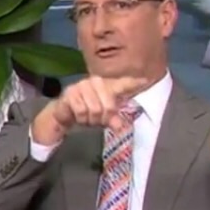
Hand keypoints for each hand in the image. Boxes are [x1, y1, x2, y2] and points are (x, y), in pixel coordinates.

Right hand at [33, 76, 151, 144]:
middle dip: (103, 118)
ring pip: (95, 110)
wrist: (64, 112)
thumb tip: (121, 128)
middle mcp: (96, 81)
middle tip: (97, 121)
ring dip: (90, 120)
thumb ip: (114, 119)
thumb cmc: (87, 110)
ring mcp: (82, 86)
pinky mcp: (70, 93)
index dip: (135, 83)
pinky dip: (81, 118)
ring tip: (86, 118)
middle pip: (109, 106)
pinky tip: (78, 116)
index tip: (146, 81)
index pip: (123, 83)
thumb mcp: (103, 116)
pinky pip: (82, 111)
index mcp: (107, 85)